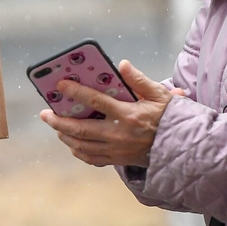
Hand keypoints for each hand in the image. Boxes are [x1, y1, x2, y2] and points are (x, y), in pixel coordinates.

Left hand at [39, 60, 177, 167]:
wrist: (182, 148)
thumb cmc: (169, 117)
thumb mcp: (159, 94)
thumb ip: (139, 79)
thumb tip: (122, 64)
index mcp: (129, 115)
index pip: (96, 101)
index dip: (76, 92)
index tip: (59, 85)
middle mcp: (119, 135)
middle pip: (80, 129)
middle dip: (58, 121)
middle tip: (44, 113)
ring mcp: (117, 150)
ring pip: (82, 146)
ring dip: (64, 136)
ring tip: (54, 125)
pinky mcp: (118, 160)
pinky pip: (92, 158)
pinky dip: (78, 150)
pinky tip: (71, 142)